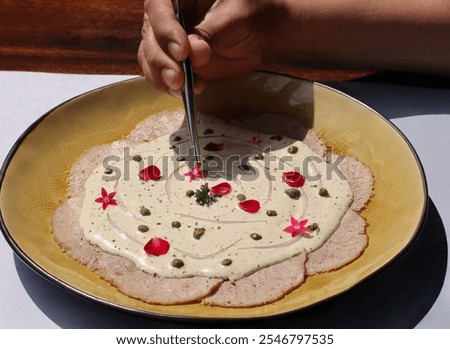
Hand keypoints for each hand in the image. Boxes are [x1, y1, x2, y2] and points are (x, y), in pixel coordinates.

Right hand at [138, 0, 283, 94]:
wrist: (258, 34)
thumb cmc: (248, 15)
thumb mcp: (234, 18)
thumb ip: (212, 34)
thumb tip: (194, 54)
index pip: (158, 8)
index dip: (165, 31)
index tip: (182, 52)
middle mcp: (166, 15)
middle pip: (150, 37)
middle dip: (161, 61)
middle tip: (178, 78)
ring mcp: (166, 40)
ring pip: (150, 58)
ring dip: (162, 77)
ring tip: (182, 88)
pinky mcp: (172, 62)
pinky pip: (159, 75)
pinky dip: (169, 87)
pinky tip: (186, 92)